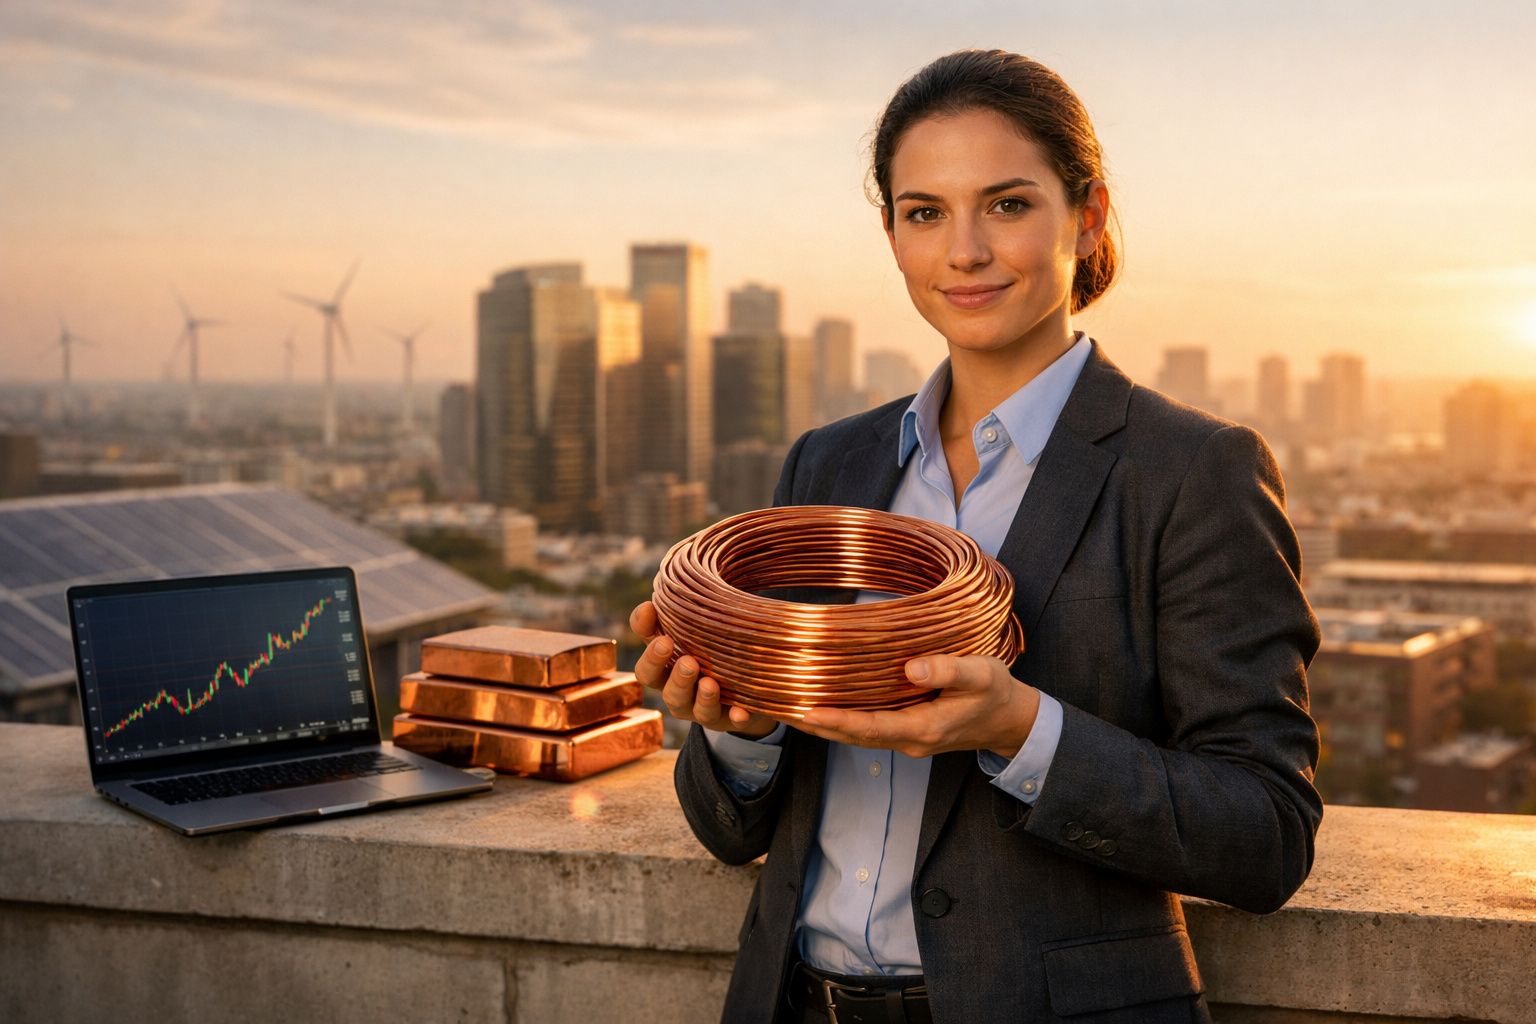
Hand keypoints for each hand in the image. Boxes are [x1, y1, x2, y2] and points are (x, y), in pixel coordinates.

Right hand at [629, 601, 779, 738]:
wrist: (749, 693)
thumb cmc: (717, 653)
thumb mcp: (703, 632)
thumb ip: (692, 610)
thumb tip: (689, 575)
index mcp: (665, 664)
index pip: (642, 649)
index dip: (642, 630)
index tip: (649, 608)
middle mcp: (675, 688)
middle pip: (656, 682)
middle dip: (663, 666)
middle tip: (673, 648)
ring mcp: (699, 707)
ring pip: (688, 706)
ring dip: (698, 694)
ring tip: (709, 682)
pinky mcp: (728, 719)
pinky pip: (730, 721)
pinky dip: (734, 717)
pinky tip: (741, 711)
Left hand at [796, 655, 1040, 759]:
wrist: (1011, 719)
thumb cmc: (997, 693)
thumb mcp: (982, 674)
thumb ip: (950, 669)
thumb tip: (912, 667)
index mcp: (923, 728)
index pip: (870, 726)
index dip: (837, 720)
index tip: (806, 710)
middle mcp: (909, 740)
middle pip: (853, 736)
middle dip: (817, 724)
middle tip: (779, 708)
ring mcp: (907, 739)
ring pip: (857, 735)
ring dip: (825, 725)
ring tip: (789, 708)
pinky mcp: (907, 731)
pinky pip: (867, 729)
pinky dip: (842, 721)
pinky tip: (824, 707)